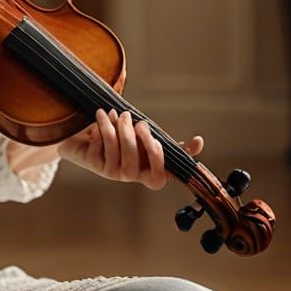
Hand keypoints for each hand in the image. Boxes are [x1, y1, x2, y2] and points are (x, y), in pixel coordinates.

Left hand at [58, 109, 203, 189]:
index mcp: (147, 172)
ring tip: (111, 112)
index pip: (158, 178)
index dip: (156, 158)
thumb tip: (199, 142)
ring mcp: (111, 171)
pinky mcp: (94, 163)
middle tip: (128, 115)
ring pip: (114, 150)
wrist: (90, 138)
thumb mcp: (150, 141)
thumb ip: (173, 145)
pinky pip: (99, 146)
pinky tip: (100, 120)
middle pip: (132, 160)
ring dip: (112, 127)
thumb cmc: (127, 140)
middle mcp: (130, 175)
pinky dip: (100, 129)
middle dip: (130, 135)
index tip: (151, 134)